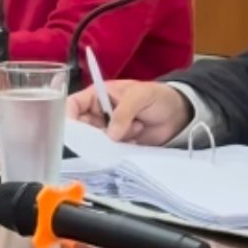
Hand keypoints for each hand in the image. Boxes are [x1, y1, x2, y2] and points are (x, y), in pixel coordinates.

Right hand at [67, 80, 191, 145]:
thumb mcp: (140, 96)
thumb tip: (111, 134)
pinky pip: (110, 152)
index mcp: (98, 95)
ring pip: (96, 142)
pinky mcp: (118, 145)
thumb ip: (124, 111)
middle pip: (82, 128)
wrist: (178, 114)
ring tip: (136, 128)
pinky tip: (137, 140)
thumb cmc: (157, 96)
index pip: (74, 105)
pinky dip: (120, 150)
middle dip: (93, 134)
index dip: (69, 117)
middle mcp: (99, 114)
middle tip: (112, 135)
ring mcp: (108, 131)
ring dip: (113, 141)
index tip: (74, 131)